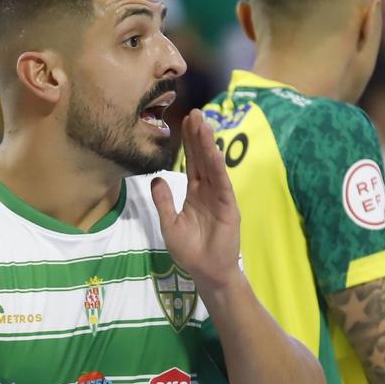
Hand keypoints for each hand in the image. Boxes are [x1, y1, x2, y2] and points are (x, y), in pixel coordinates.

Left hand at [152, 109, 241, 294]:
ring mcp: (219, 197)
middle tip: (195, 112)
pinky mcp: (228, 207)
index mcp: (195, 193)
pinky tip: (214, 152)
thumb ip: (164, 201)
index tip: (184, 121)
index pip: (191, 162)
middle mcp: (208, 191)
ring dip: (209, 145)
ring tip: (204, 124)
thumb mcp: (169, 224)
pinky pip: (222, 184)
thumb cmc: (190, 251)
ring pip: (213, 166)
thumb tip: (156, 179)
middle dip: (198, 136)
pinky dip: (218, 168)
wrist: (206, 271)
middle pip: (202, 158)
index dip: (188, 143)